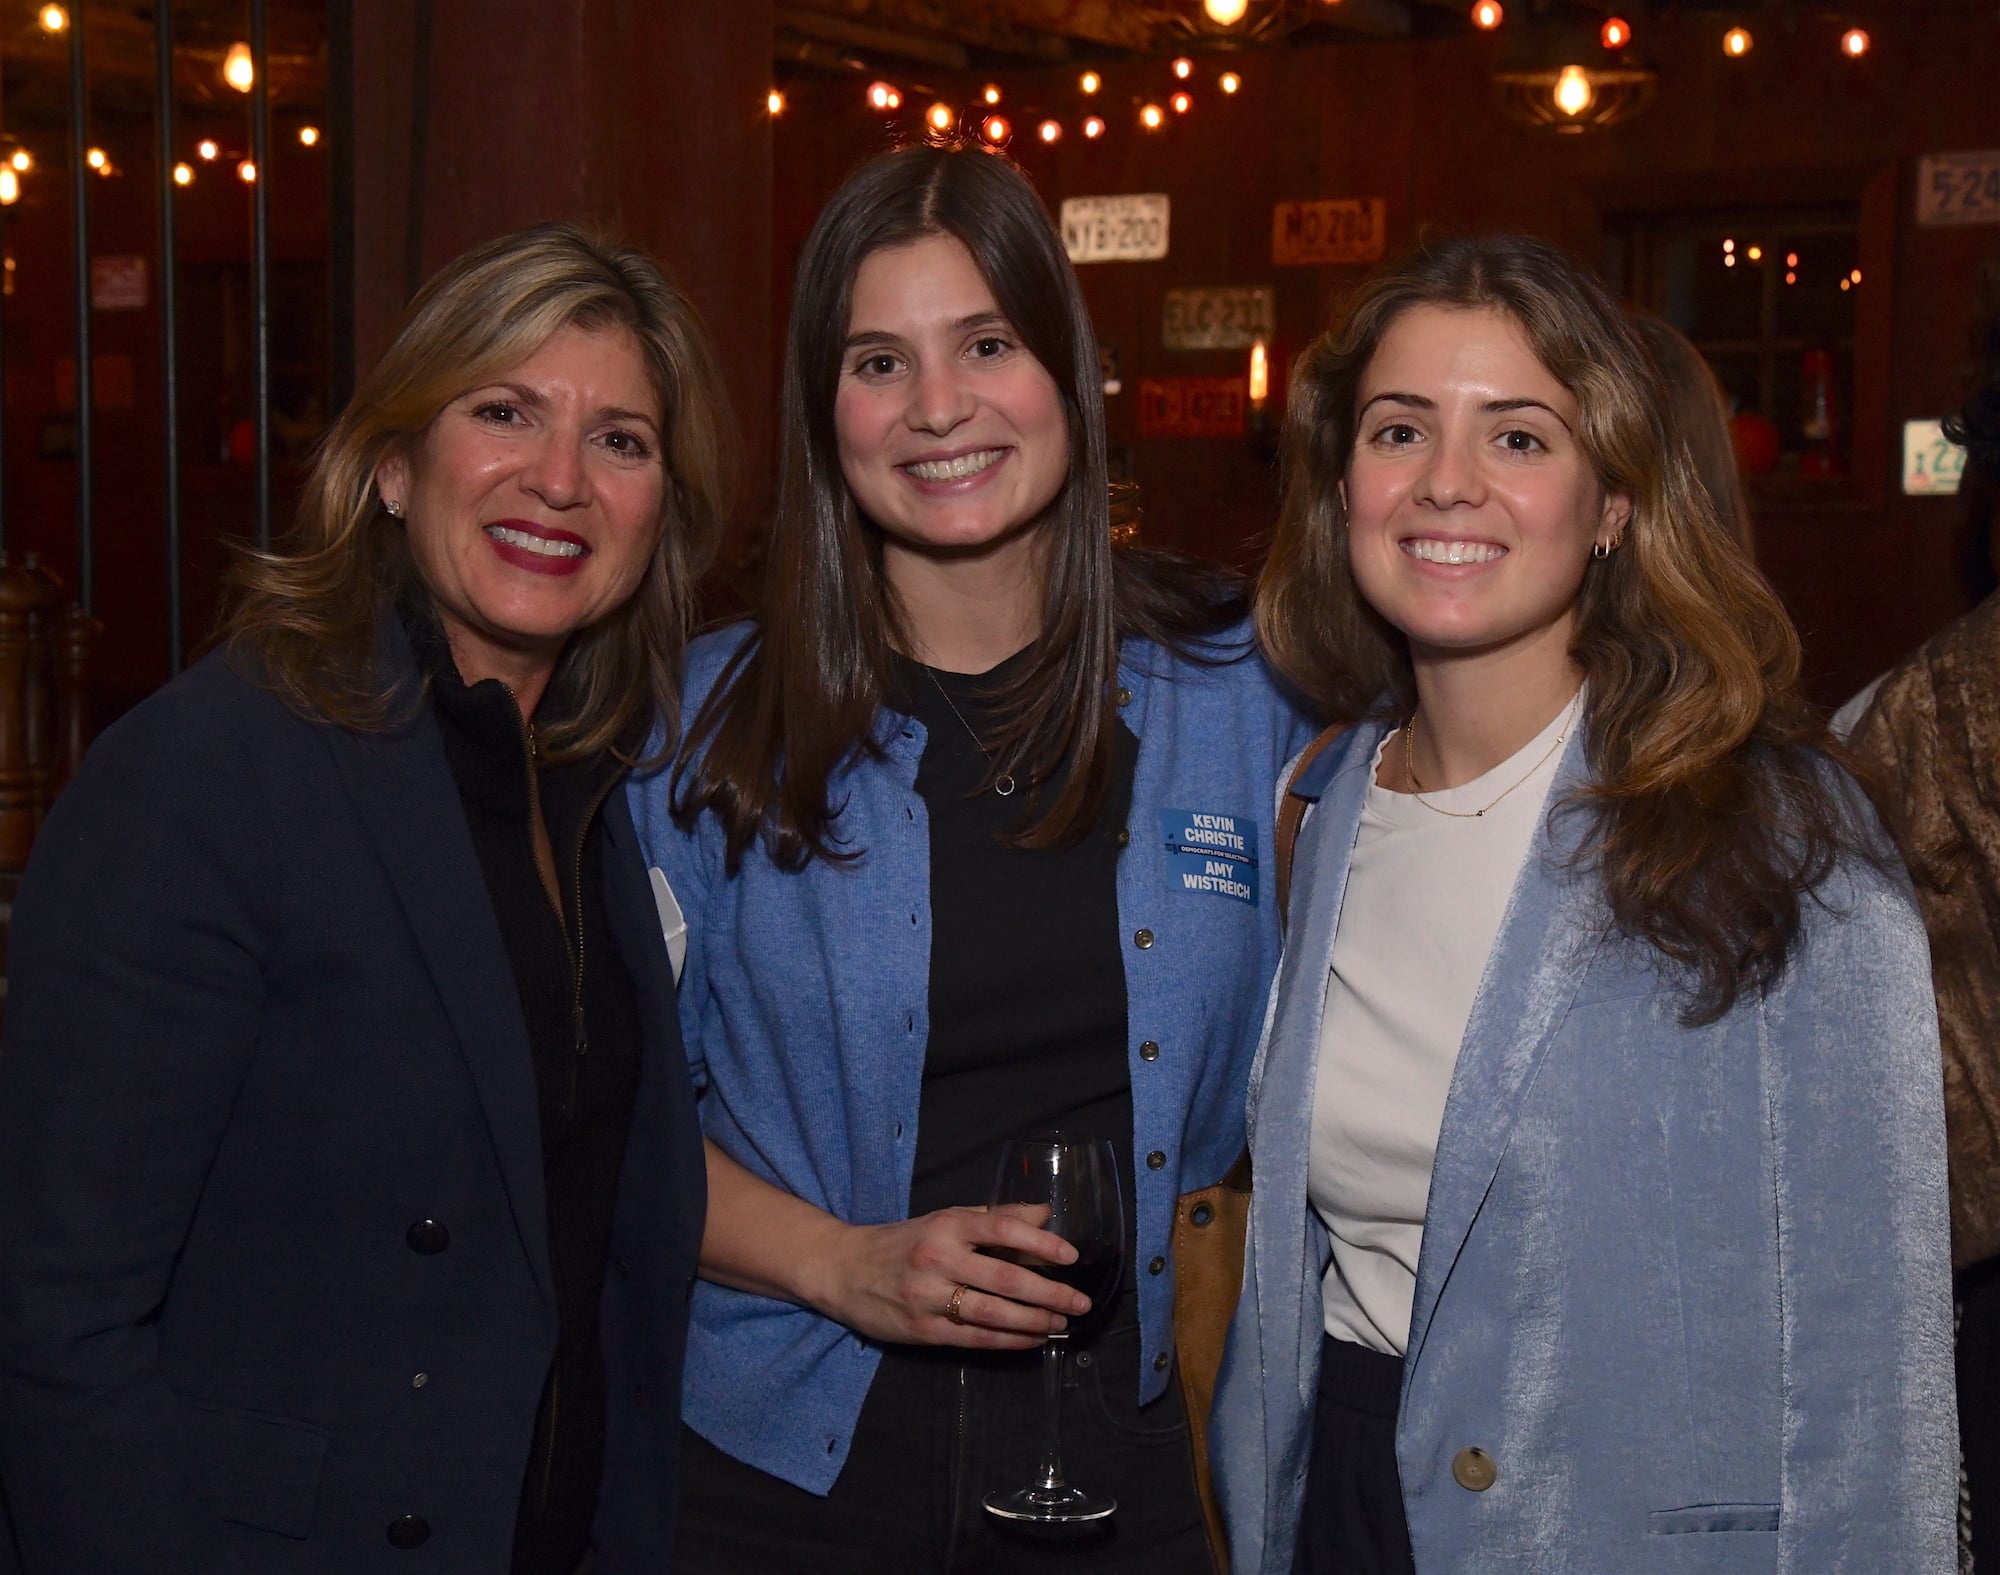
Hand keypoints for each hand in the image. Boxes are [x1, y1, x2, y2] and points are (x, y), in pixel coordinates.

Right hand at [813, 1203, 1089, 1349]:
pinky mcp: (922, 1331)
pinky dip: (1008, 1341)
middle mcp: (938, 1259)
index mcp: (947, 1226)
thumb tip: (1045, 1214)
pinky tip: (1032, 1340)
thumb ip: (995, 1217)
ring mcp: (928, 1298)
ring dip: (1033, 1322)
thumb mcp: (946, 1218)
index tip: (1070, 1255)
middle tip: (1080, 1303)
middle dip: (1049, 1293)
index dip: (1040, 1243)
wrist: (844, 1269)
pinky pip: (974, 1338)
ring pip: (992, 1314)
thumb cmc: (904, 1241)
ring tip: (1060, 1324)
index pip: (1001, 1230)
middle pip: (1005, 1279)